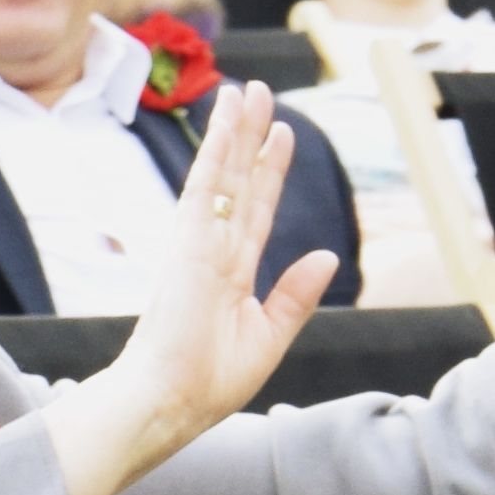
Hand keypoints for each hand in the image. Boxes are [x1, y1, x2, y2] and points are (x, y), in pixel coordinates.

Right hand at [37, 83, 338, 494]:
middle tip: (261, 93)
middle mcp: (212, 251)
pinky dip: (219, 149)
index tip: (281, 136)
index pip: (255, 212)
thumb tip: (326, 256)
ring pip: (223, 174)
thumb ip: (295, 297)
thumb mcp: (268, 338)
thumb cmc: (206, 385)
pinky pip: (206, 185)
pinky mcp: (187, 242)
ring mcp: (197, 244)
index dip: (270, 173)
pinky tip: (228, 118)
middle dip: (252, 138)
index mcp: (230, 275)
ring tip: (248, 90)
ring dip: (237, 130)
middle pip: (239, 183)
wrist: (167, 405)